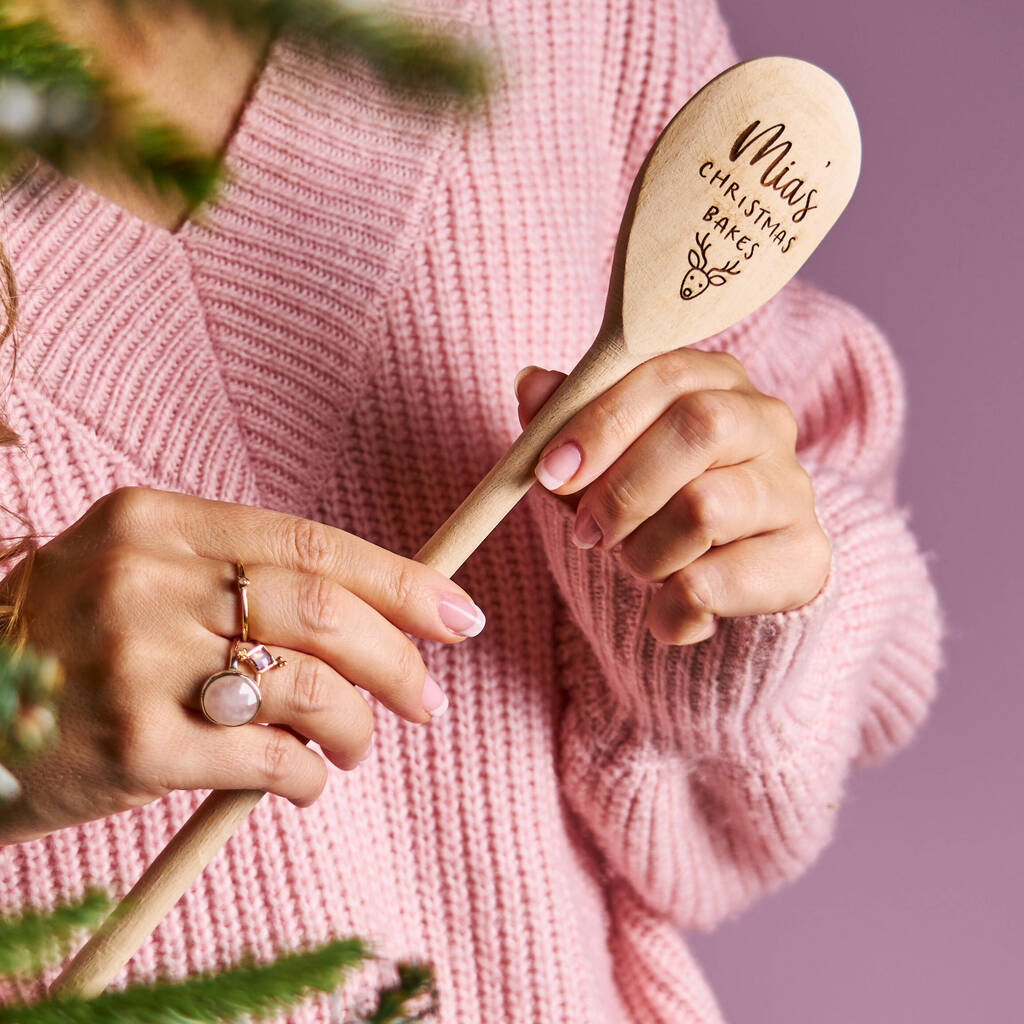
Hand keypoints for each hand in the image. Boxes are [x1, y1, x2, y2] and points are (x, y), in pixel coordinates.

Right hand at [0, 487, 485, 842]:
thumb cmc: (73, 642)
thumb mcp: (137, 573)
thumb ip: (239, 578)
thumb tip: (374, 617)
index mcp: (157, 522)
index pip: (311, 543)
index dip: (400, 581)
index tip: (457, 614)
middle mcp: (147, 580)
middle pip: (323, 611)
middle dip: (400, 661)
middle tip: (428, 700)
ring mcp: (137, 661)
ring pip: (307, 686)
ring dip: (358, 726)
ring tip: (356, 746)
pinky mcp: (134, 745)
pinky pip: (268, 759)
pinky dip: (308, 776)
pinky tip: (305, 782)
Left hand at [516, 348, 829, 644]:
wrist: (713, 587)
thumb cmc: (649, 505)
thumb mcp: (598, 463)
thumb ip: (567, 423)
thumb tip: (531, 384)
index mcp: (713, 380)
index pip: (662, 375)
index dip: (600, 422)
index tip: (551, 472)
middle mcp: (765, 422)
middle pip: (699, 427)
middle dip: (623, 489)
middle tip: (588, 533)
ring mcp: (792, 488)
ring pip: (706, 507)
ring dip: (645, 553)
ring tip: (637, 567)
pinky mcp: (806, 556)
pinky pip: (721, 580)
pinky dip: (672, 608)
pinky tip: (666, 612)